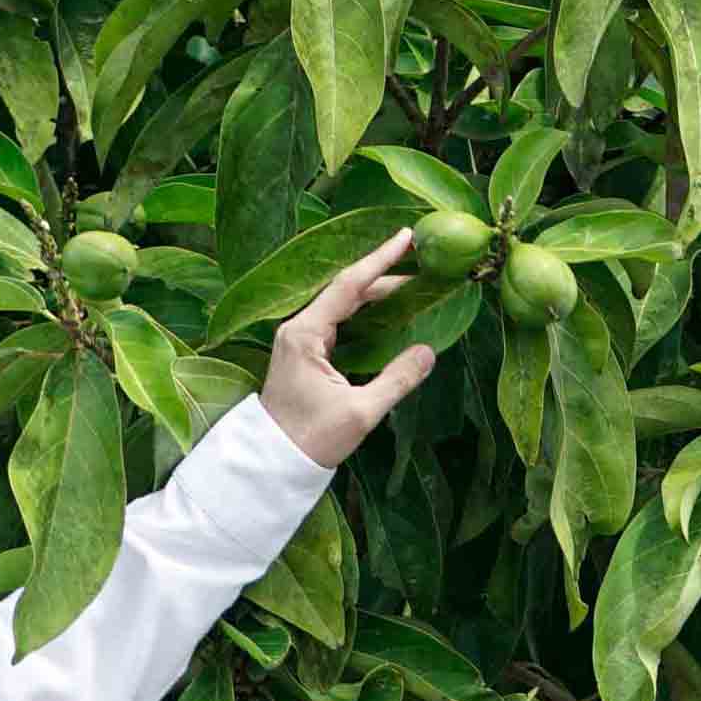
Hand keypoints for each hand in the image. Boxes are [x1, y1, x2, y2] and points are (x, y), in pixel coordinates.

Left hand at [259, 231, 440, 465]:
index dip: (381, 259)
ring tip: (412, 284)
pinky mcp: (304, 354)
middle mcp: (298, 329)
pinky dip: (365, 313)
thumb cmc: (311, 440)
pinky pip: (339, 322)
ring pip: (343, 306)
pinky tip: (388, 312)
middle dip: (386, 277)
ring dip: (377, 294)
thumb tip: (429, 351)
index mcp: (305, 334)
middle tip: (423, 265)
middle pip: (348, 291)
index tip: (406, 237)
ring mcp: (299, 341)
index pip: (349, 285)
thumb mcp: (360, 412)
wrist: (272, 463)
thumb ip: (397, 379)